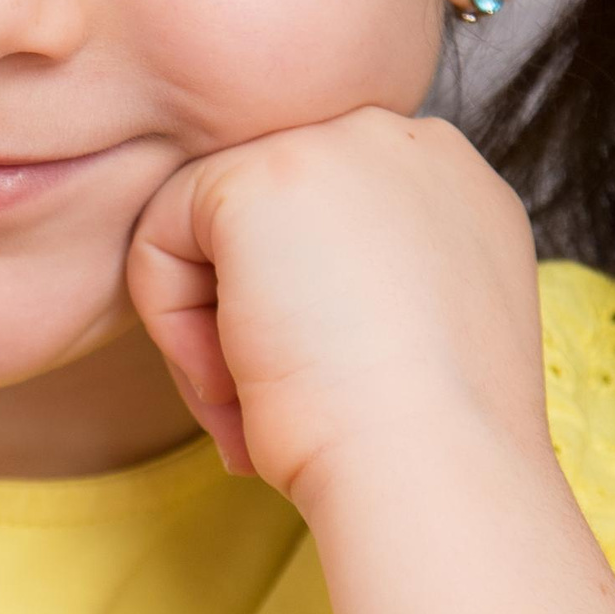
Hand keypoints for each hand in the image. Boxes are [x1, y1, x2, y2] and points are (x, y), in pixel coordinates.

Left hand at [125, 110, 550, 507]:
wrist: (429, 468)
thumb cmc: (416, 445)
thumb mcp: (400, 341)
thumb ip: (354, 285)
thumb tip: (265, 295)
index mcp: (454, 191)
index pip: (322, 227)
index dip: (297, 317)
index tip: (314, 395)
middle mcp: (407, 145)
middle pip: (264, 219)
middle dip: (244, 317)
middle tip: (265, 409)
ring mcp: (337, 145)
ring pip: (206, 227)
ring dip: (207, 330)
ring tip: (249, 405)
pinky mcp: (264, 172)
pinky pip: (160, 236)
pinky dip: (171, 325)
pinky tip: (231, 379)